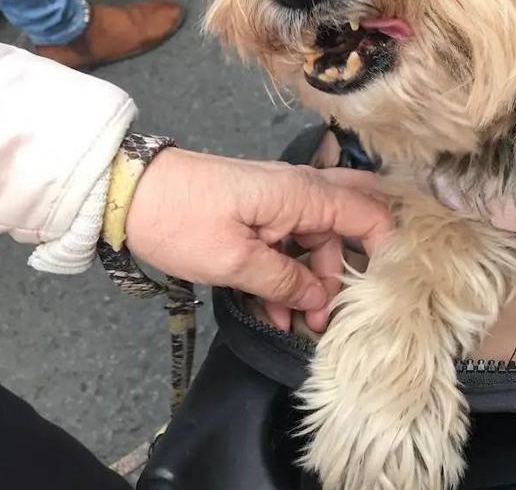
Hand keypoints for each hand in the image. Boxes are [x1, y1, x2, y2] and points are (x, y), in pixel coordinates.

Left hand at [124, 148, 390, 331]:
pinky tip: (276, 310)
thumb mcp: (233, 261)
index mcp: (303, 194)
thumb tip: (319, 300)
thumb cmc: (181, 220)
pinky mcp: (262, 213)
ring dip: (314, 281)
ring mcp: (282, 201)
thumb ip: (283, 281)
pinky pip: (291, 245)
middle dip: (352, 268)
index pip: (370, 215)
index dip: (386, 251)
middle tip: (346, 304)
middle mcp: (301, 191)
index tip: (380, 293)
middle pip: (352, 224)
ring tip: (300, 324)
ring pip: (319, 241)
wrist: (129, 193)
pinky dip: (289, 276)